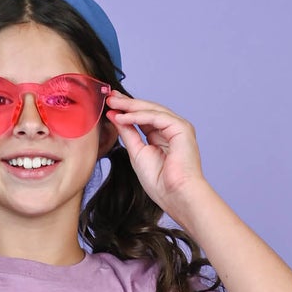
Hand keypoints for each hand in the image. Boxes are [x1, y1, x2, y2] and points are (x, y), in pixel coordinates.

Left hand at [106, 91, 206, 215]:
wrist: (175, 195)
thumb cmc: (160, 182)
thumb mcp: (136, 153)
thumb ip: (127, 133)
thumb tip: (115, 116)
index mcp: (163, 136)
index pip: (143, 118)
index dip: (126, 110)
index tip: (109, 106)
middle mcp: (172, 129)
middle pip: (147, 110)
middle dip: (127, 103)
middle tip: (109, 97)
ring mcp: (178, 127)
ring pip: (151, 110)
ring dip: (130, 106)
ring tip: (112, 103)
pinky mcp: (181, 128)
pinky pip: (156, 117)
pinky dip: (138, 116)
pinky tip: (122, 117)